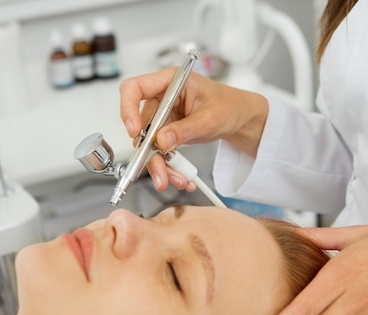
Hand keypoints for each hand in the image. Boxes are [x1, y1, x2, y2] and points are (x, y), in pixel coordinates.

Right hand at [119, 69, 267, 190]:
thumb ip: (185, 129)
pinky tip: (182, 176)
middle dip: (149, 153)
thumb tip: (162, 140)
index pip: (135, 88)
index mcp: (170, 82)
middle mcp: (162, 99)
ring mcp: (164, 117)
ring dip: (160, 165)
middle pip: (142, 126)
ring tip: (177, 179)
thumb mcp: (209, 118)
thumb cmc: (229, 106)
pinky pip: (160, 152)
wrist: (239, 118)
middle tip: (159, 173)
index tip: (135, 131)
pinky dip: (169, 167)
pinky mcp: (167, 133)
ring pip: (150, 145)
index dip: (128, 109)